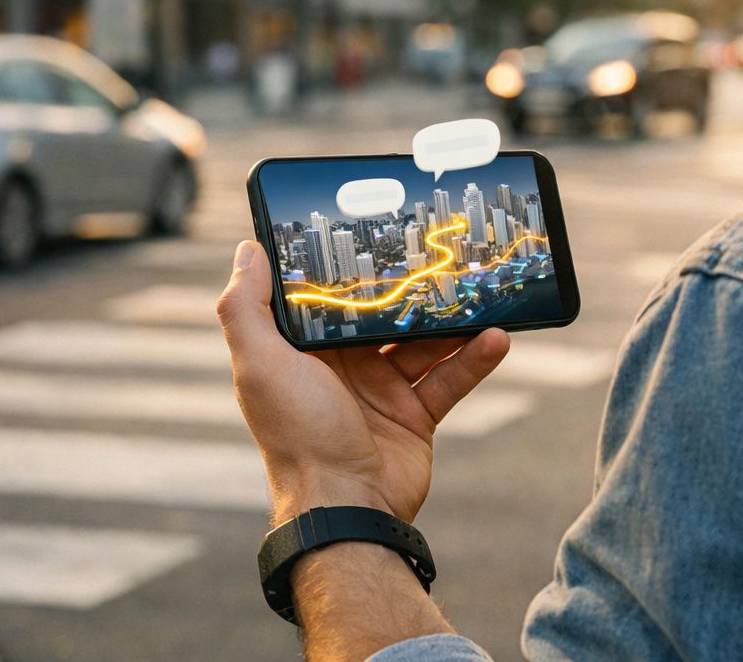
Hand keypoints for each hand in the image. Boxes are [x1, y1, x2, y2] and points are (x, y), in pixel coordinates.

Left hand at [217, 240, 509, 524]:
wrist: (347, 510)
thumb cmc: (298, 436)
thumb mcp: (260, 365)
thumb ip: (246, 308)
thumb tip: (248, 251)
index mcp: (304, 353)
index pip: (328, 300)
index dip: (350, 269)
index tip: (376, 233)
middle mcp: (342, 369)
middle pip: (383, 317)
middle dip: (411, 290)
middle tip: (442, 257)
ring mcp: (381, 392)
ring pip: (423, 343)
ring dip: (452, 321)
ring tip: (479, 293)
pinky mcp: (415, 415)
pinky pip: (449, 378)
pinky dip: (474, 359)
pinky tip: (497, 338)